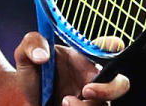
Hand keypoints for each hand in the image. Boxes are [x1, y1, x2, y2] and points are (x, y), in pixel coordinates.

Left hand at [14, 32, 130, 105]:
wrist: (25, 96)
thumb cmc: (32, 73)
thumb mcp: (25, 54)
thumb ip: (32, 44)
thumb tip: (42, 55)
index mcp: (83, 60)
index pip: (108, 49)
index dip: (113, 47)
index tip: (114, 45)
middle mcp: (93, 80)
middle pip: (120, 84)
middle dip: (109, 89)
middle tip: (86, 91)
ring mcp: (91, 100)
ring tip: (64, 101)